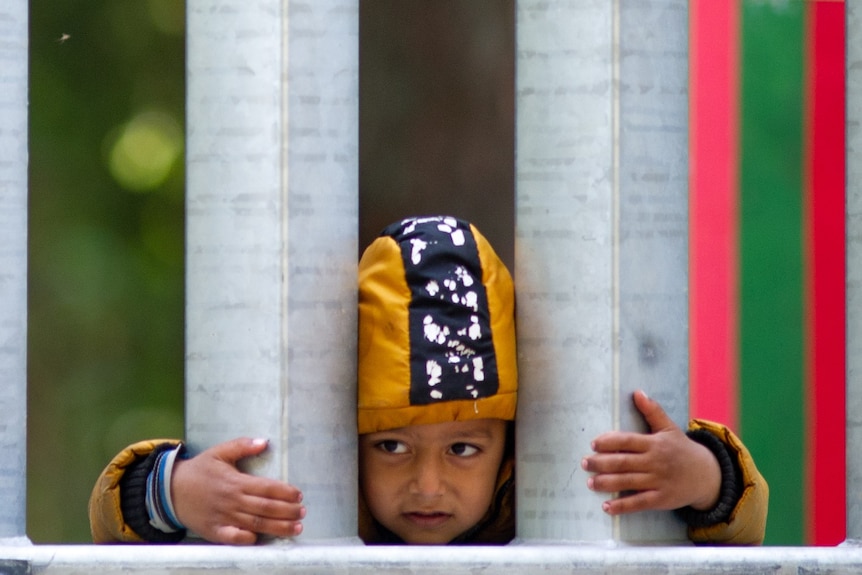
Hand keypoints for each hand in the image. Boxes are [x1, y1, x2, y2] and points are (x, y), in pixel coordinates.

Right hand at [171, 437, 305, 544]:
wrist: (170, 490)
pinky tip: (261, 540)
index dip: (285, 492)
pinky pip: (233, 538)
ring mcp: (224, 517)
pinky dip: (247, 540)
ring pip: (256, 524)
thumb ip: (242, 446)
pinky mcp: (214, 531)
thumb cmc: (199, 470)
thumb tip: (264, 441)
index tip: (299, 495)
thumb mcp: (219, 452)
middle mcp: (232, 500)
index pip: (267, 488)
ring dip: (278, 527)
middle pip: (266, 508)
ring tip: (295, 529)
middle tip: (302, 513)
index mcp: (236, 481)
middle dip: (287, 511)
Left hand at [581, 390, 720, 514]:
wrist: (706, 475)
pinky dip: (622, 506)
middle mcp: (655, 462)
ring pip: (628, 482)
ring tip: (590, 482)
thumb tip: (637, 392)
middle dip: (601, 463)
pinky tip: (606, 507)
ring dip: (606, 483)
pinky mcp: (661, 499)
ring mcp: (658, 482)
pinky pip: (639, 502)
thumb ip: (652, 411)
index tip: (593, 443)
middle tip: (584, 462)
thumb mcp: (669, 428)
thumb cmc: (681, 449)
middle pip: (623, 462)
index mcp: (654, 443)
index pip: (627, 441)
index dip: (609, 441)